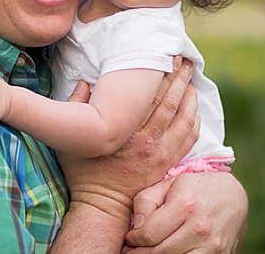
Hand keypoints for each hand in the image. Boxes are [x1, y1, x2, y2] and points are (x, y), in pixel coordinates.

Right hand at [56, 58, 199, 220]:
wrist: (103, 207)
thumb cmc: (85, 172)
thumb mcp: (70, 139)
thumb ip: (76, 107)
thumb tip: (85, 82)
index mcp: (126, 131)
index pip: (150, 96)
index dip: (160, 74)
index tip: (165, 57)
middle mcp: (148, 140)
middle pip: (171, 102)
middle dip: (179, 79)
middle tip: (184, 60)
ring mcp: (161, 153)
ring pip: (185, 119)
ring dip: (190, 97)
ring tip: (191, 79)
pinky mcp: (168, 164)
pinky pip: (189, 139)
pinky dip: (194, 121)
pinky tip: (194, 109)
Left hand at [124, 171, 247, 252]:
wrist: (233, 196)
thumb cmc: (195, 188)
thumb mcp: (169, 184)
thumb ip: (146, 201)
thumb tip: (135, 226)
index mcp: (185, 206)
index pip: (149, 234)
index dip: (133, 239)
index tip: (130, 237)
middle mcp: (200, 228)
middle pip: (159, 252)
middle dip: (140, 253)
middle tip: (132, 249)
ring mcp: (212, 246)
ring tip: (147, 251)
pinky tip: (167, 253)